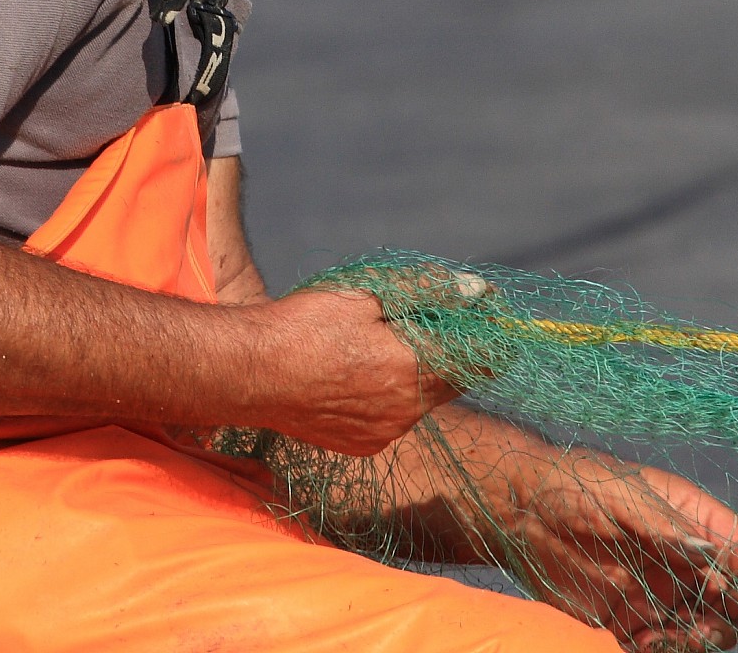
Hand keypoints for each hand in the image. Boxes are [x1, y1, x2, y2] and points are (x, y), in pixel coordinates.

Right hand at [251, 287, 468, 455]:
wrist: (249, 372)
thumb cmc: (305, 326)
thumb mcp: (368, 294)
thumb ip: (428, 292)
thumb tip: (476, 291)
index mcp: (410, 371)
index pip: (478, 358)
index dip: (489, 334)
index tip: (487, 314)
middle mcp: (404, 412)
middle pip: (456, 381)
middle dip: (454, 351)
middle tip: (437, 321)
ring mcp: (383, 433)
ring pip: (424, 400)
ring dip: (421, 373)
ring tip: (386, 344)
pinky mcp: (362, 445)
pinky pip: (395, 417)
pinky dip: (392, 395)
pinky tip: (362, 373)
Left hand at [513, 455, 737, 650]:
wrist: (518, 508)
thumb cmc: (573, 484)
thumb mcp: (621, 496)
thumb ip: (663, 527)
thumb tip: (706, 552)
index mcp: (693, 521)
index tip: (719, 592)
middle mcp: (685, 561)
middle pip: (733, 604)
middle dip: (723, 624)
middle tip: (694, 634)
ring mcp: (660, 593)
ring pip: (703, 632)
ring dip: (693, 644)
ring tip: (657, 641)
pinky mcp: (631, 620)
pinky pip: (663, 646)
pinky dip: (662, 652)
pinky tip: (639, 645)